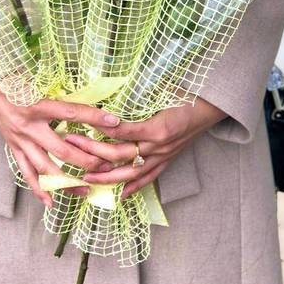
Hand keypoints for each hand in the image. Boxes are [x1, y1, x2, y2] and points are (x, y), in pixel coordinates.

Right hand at [0, 83, 120, 206]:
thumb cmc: (15, 80)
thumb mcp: (38, 81)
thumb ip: (61, 92)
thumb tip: (88, 96)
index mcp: (38, 105)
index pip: (71, 113)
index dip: (94, 118)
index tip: (114, 122)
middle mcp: (30, 126)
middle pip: (62, 150)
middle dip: (86, 161)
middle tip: (106, 166)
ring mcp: (21, 141)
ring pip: (46, 169)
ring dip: (68, 182)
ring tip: (87, 190)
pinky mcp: (14, 149)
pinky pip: (27, 173)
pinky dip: (39, 189)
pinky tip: (52, 202)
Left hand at [65, 98, 225, 199]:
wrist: (211, 107)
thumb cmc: (186, 94)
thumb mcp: (163, 89)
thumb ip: (138, 93)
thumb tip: (113, 90)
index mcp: (157, 127)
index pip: (121, 131)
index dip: (100, 128)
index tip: (80, 123)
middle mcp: (159, 146)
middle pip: (120, 153)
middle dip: (94, 151)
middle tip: (72, 146)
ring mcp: (163, 156)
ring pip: (131, 172)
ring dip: (107, 176)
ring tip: (86, 178)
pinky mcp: (168, 161)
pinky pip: (149, 178)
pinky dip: (134, 187)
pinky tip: (119, 195)